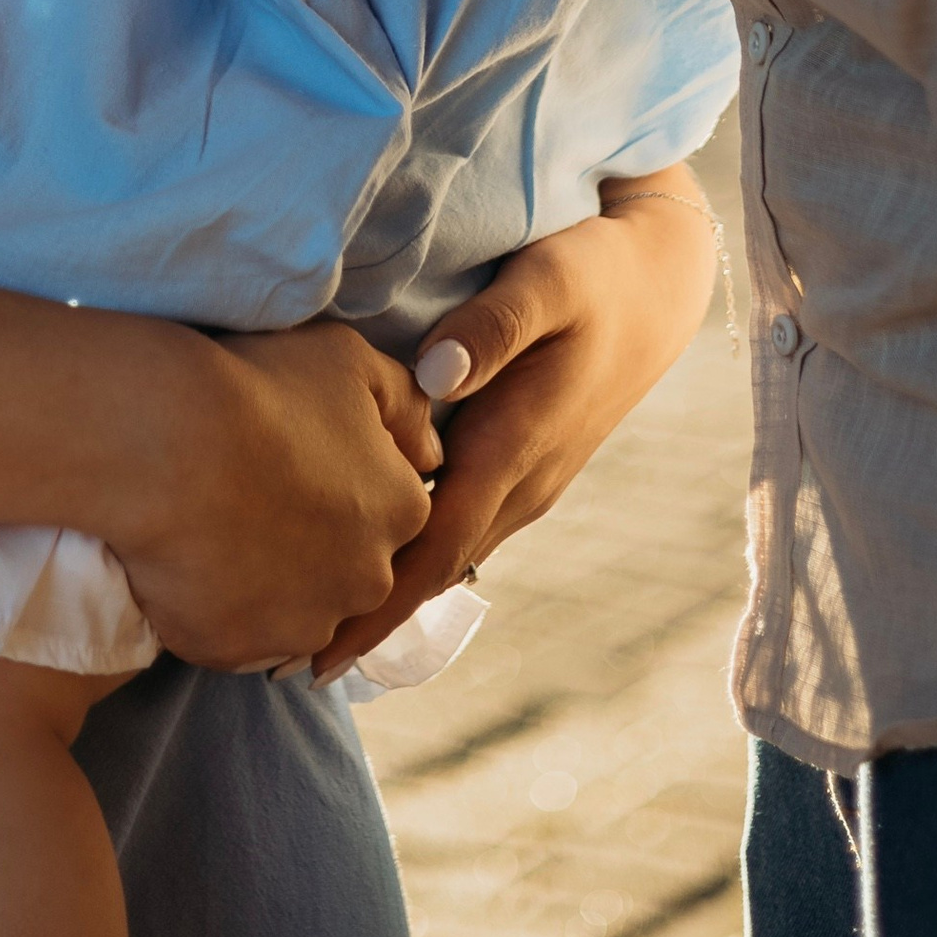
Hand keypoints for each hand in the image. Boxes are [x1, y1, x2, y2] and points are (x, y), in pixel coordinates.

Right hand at [113, 317, 438, 674]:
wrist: (166, 443)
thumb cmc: (260, 387)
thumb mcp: (350, 360)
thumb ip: (406, 404)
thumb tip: (429, 452)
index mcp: (402, 512)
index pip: (389, 509)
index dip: (341, 484)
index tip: (295, 459)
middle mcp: (367, 581)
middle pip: (347, 569)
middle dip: (312, 543)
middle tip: (254, 493)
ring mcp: (303, 624)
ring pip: (293, 610)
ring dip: (267, 582)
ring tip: (215, 525)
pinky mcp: (237, 650)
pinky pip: (231, 635)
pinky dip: (214, 608)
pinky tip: (187, 560)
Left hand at [306, 184, 720, 678]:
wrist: (658, 287)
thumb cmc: (592, 272)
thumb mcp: (545, 281)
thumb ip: (490, 327)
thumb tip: (429, 379)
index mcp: (516, 444)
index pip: (437, 549)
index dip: (378, 607)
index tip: (321, 659)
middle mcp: (524, 481)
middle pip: (434, 571)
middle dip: (365, 621)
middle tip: (279, 664)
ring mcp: (530, 480)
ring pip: (450, 556)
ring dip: (389, 597)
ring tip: (315, 631)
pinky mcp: (527, 466)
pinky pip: (464, 529)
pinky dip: (418, 560)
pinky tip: (374, 561)